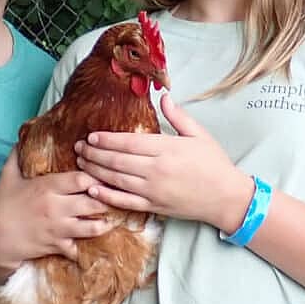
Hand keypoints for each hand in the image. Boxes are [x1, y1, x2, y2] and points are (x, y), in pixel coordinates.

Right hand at [0, 151, 113, 267]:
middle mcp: (57, 207)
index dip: (96, 176)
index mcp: (48, 187)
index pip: (82, 179)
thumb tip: (22, 136)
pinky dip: (88, 245)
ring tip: (110, 218)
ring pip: (93, 227)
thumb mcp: (8, 176)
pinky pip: (80, 248)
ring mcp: (59, 228)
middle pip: (94, 201)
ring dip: (104, 223)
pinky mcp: (57, 246)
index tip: (102, 175)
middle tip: (113, 197)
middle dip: (106, 199)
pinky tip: (95, 242)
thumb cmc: (2, 204)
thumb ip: (17, 155)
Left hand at [75, 93, 252, 227]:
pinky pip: (125, 201)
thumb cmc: (214, 164)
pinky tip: (93, 189)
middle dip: (94, 154)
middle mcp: (155, 170)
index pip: (128, 142)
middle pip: (116, 160)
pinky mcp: (153, 206)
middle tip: (78, 148)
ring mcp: (153, 190)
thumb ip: (178, 116)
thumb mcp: (199, 134)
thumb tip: (163, 97)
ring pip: (116, 180)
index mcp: (165, 149)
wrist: (226, 197)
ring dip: (95, 171)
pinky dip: (107, 196)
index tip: (91, 136)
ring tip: (80, 163)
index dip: (106, 140)